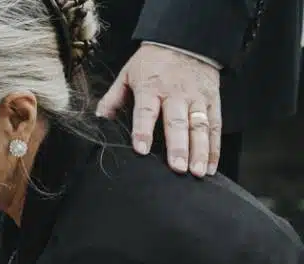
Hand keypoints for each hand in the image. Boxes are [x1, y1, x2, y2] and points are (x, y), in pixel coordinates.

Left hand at [96, 43, 220, 176]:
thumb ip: (114, 97)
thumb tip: (100, 118)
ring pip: (200, 126)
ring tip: (198, 171)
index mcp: (151, 88)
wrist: (186, 38)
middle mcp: (176, 94)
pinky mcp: (213, 100)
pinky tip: (211, 165)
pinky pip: (215, 126)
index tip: (141, 149)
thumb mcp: (128, 73)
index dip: (143, 131)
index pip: (146, 111)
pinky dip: (215, 147)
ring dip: (200, 150)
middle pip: (177, 122)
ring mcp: (197, 98)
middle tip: (177, 168)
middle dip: (178, 146)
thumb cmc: (153, 60)